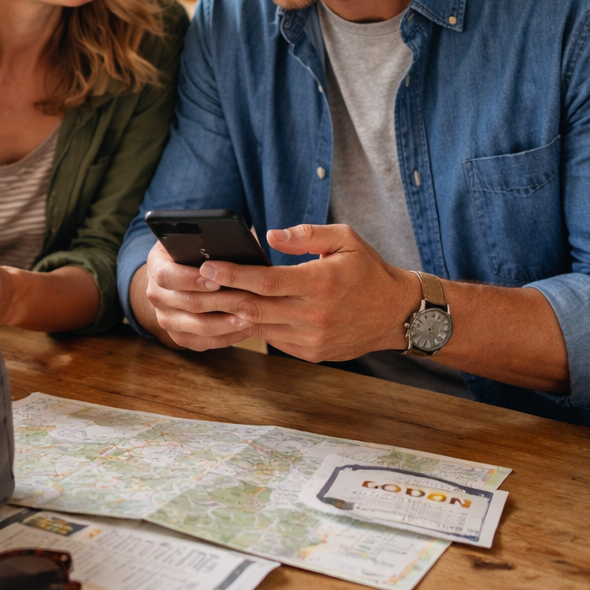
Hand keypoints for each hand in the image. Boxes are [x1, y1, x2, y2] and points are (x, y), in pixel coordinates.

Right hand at [140, 239, 256, 350]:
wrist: (179, 275)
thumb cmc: (195, 251)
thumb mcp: (196, 239)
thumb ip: (211, 241)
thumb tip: (239, 247)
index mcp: (156, 265)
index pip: (167, 276)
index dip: (192, 280)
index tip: (217, 281)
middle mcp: (156, 294)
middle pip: (187, 303)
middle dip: (221, 302)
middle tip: (248, 300)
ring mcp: (165, 318)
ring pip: (197, 327)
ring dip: (227, 323)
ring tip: (251, 317)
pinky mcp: (178, 336)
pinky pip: (202, 342)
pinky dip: (226, 337)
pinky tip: (245, 329)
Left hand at [144, 224, 418, 360]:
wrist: (397, 314)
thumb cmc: (368, 270)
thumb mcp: (345, 239)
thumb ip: (306, 235)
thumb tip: (269, 236)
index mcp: (321, 283)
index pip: (266, 281)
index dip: (233, 274)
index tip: (207, 266)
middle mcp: (314, 315)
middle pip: (254, 308)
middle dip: (219, 296)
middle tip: (192, 285)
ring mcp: (312, 339)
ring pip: (260, 327)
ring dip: (231, 314)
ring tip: (206, 299)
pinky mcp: (311, 354)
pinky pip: (273, 340)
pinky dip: (254, 327)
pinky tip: (236, 314)